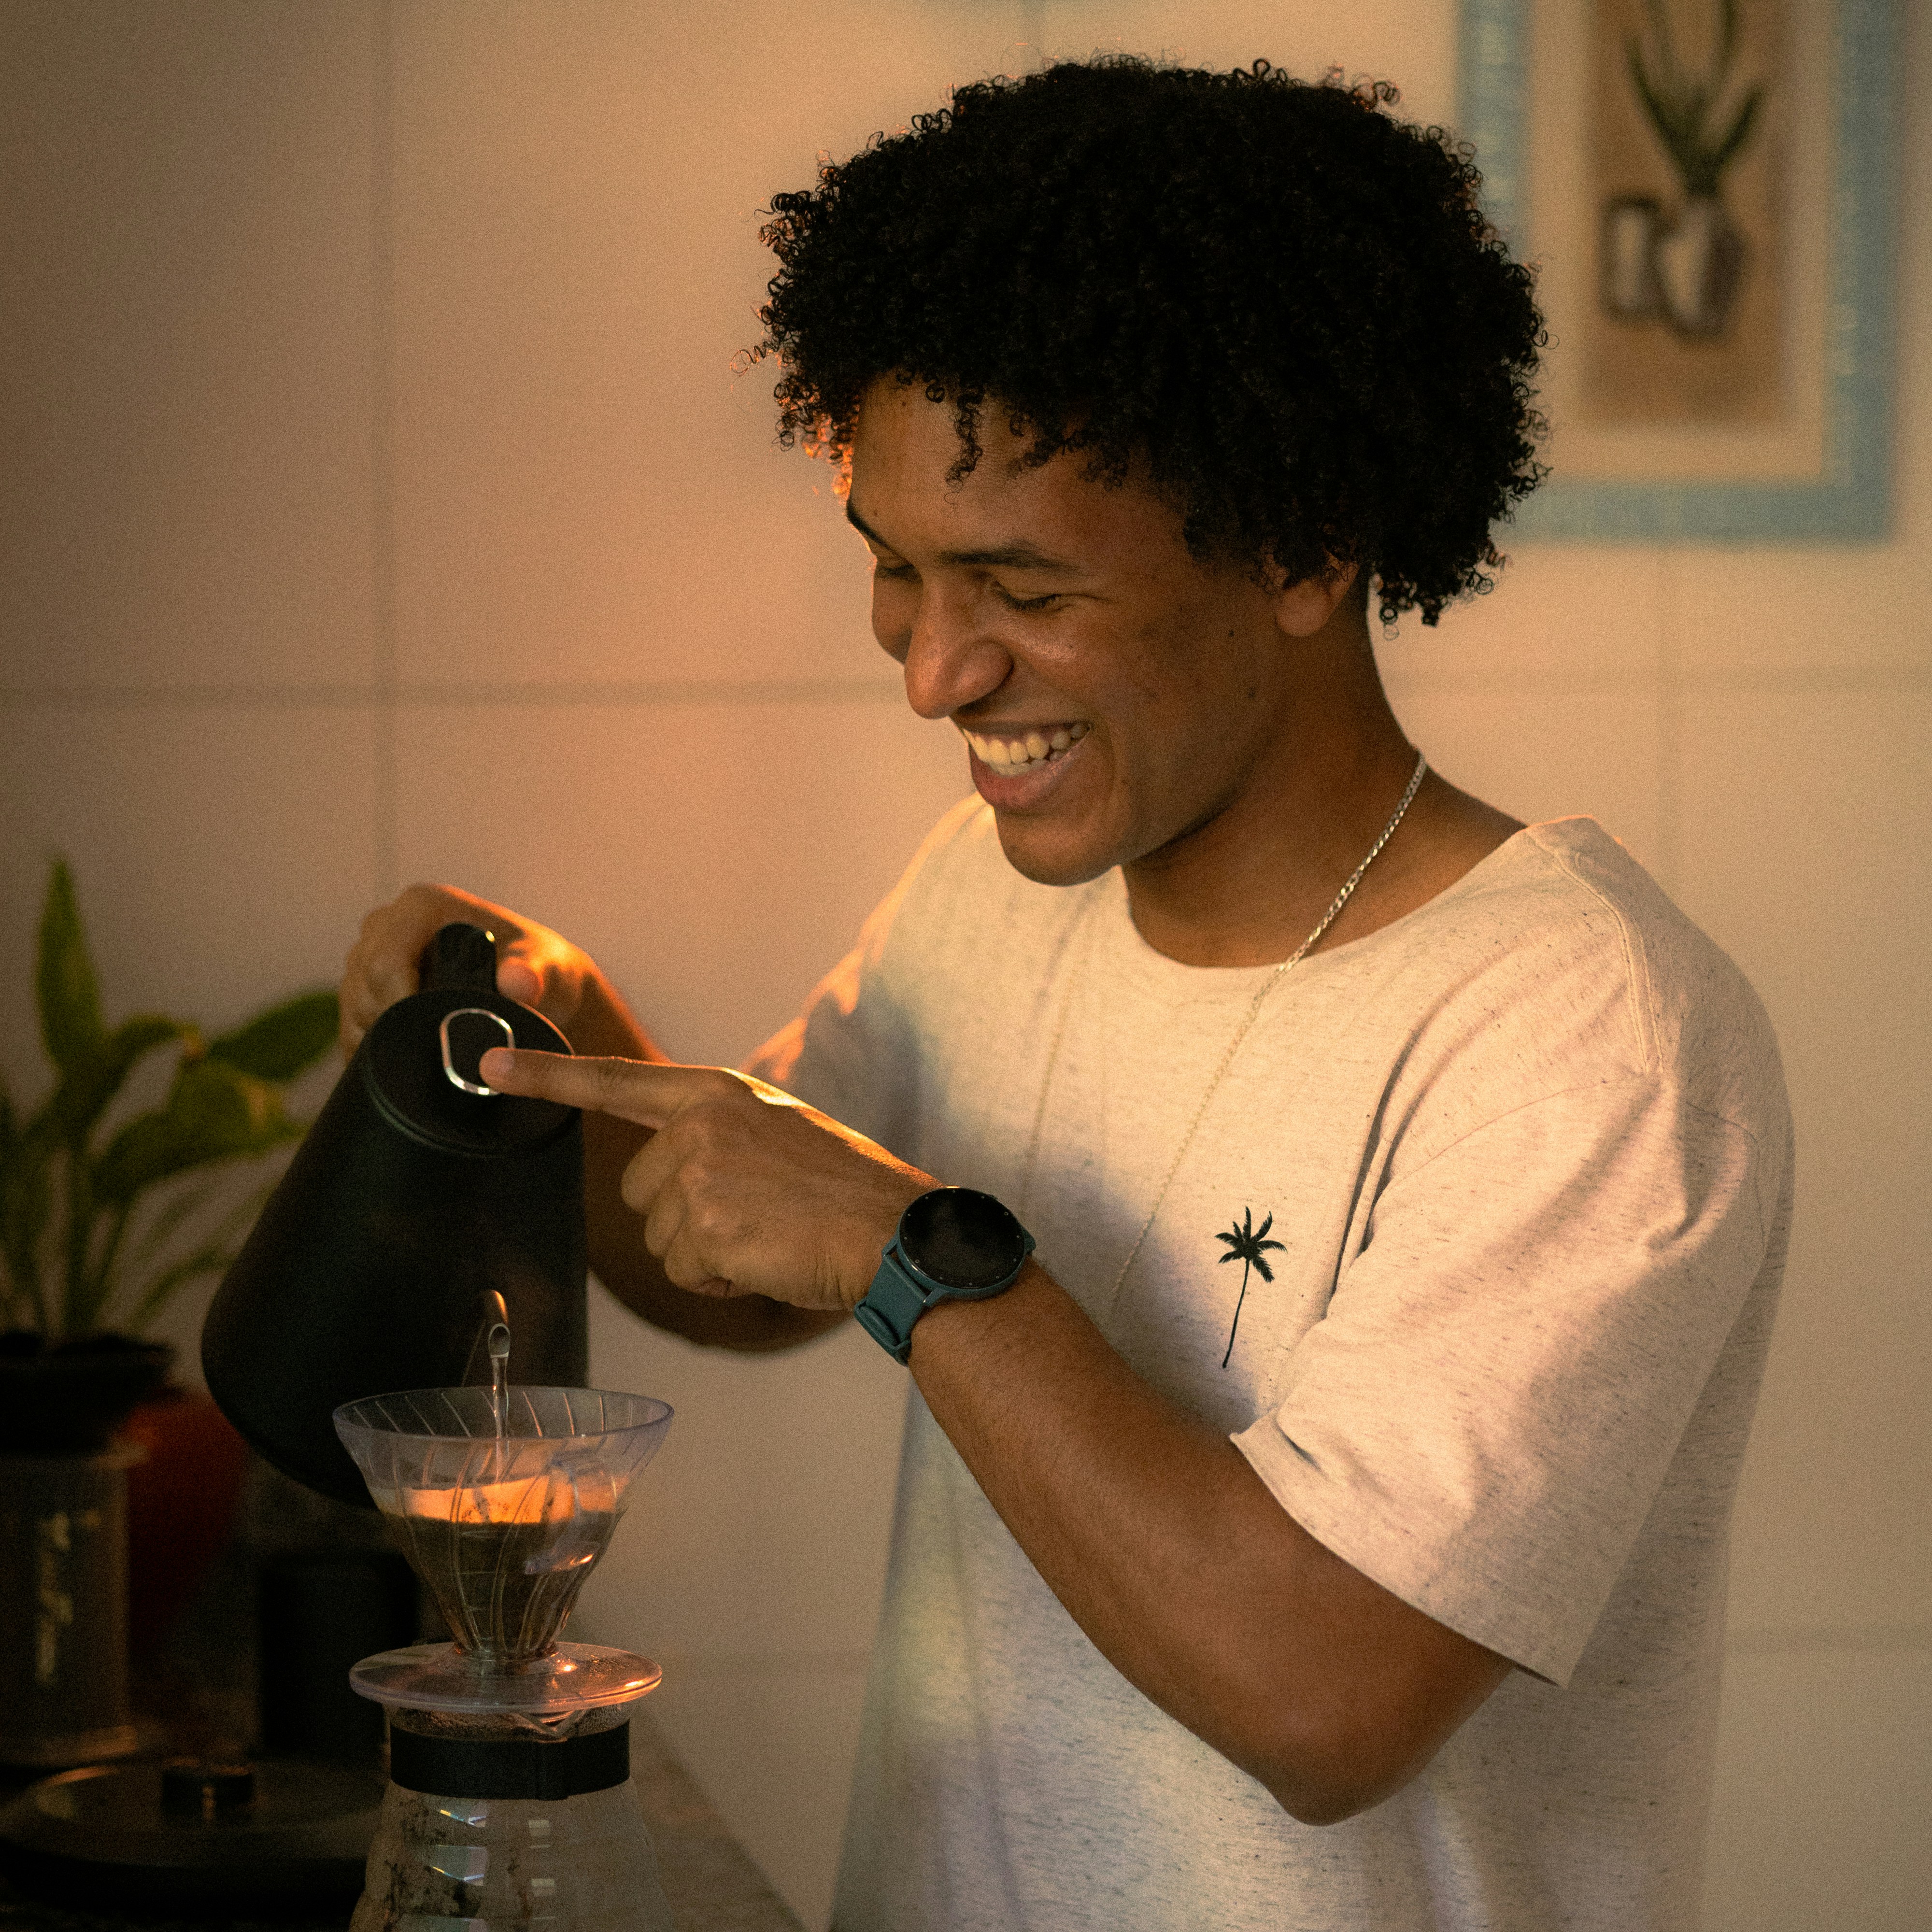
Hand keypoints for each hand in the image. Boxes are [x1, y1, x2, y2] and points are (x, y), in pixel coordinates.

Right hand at [339, 884, 603, 1052]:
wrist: (538, 987)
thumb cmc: (541, 969)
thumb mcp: (546, 968)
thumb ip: (534, 973)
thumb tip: (518, 983)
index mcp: (422, 905)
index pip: (385, 960)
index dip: (396, 1003)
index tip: (424, 1033)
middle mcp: (390, 921)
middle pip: (361, 982)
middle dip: (386, 1022)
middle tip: (425, 1050)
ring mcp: (374, 951)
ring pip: (351, 1002)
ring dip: (375, 1035)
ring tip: (416, 1055)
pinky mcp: (369, 981)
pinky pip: (350, 1017)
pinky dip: (367, 1042)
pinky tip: (393, 1058)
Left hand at [478, 1049, 931, 1311]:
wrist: (897, 1231)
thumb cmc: (846, 1192)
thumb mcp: (779, 1134)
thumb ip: (719, 1137)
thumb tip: (673, 1176)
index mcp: (718, 1093)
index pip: (617, 1082)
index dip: (547, 1077)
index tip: (490, 1069)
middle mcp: (701, 1124)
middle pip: (640, 1190)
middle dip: (686, 1218)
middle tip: (756, 1218)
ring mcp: (701, 1172)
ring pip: (662, 1237)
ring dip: (707, 1253)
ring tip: (770, 1237)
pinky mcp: (706, 1225)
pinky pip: (685, 1271)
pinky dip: (721, 1280)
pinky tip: (768, 1261)